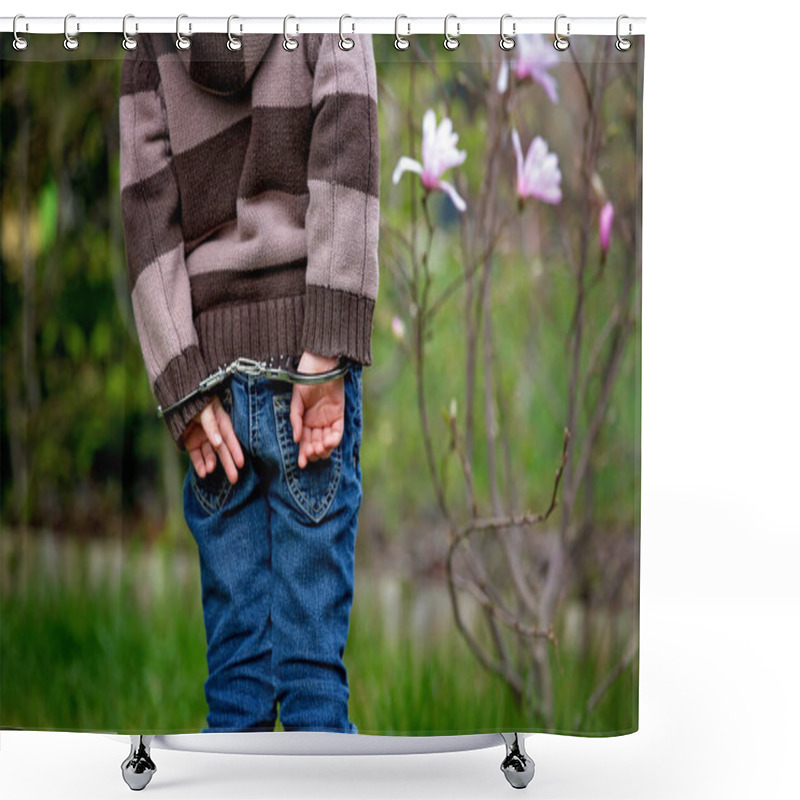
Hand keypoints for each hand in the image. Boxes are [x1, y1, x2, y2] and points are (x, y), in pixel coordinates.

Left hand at [181, 393, 244, 483]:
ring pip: (209, 455)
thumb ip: (211, 426)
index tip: (241, 464)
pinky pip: (196, 456)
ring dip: (210, 463)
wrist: (177, 397)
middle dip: (228, 465)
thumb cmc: (196, 401)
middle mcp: (214, 433)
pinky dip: (199, 465)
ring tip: (210, 470)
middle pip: (222, 451)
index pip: (230, 440)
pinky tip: (202, 473)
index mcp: (222, 423)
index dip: (236, 451)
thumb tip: (218, 443)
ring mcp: (203, 439)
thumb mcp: (205, 410)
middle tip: (234, 479)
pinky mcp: (191, 444)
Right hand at [290, 351, 344, 468]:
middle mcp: (316, 423)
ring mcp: (328, 420)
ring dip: (323, 449)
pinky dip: (334, 440)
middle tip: (310, 453)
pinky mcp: (339, 415)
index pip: (304, 442)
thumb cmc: (305, 380)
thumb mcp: (296, 400)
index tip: (301, 464)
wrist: (320, 366)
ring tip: (318, 449)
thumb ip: (295, 419)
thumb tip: (295, 439)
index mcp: (304, 421)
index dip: (303, 453)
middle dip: (313, 452)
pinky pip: (337, 432)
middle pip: (316, 444)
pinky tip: (328, 442)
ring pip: (327, 441)